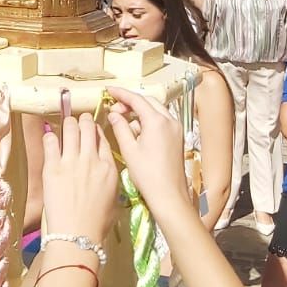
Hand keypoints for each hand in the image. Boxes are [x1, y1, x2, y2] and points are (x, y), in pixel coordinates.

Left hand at [40, 100, 118, 245]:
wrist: (77, 235)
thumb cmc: (97, 223)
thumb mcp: (114, 198)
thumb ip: (110, 178)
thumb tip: (103, 171)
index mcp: (109, 167)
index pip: (102, 138)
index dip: (96, 130)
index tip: (91, 129)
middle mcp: (91, 159)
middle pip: (87, 127)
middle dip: (83, 120)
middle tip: (78, 120)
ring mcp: (71, 161)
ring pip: (70, 128)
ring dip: (68, 123)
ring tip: (65, 124)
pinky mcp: (52, 167)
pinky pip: (50, 141)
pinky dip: (50, 136)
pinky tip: (50, 137)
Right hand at [106, 88, 190, 220]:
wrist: (169, 195)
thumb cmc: (148, 175)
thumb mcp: (129, 150)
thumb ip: (120, 128)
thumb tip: (113, 114)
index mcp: (157, 122)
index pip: (137, 99)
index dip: (121, 94)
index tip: (108, 91)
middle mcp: (170, 121)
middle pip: (148, 101)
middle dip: (130, 102)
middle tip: (114, 109)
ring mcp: (176, 129)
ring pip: (155, 110)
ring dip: (139, 111)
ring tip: (123, 121)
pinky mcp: (177, 137)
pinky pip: (161, 120)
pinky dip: (148, 120)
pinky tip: (136, 132)